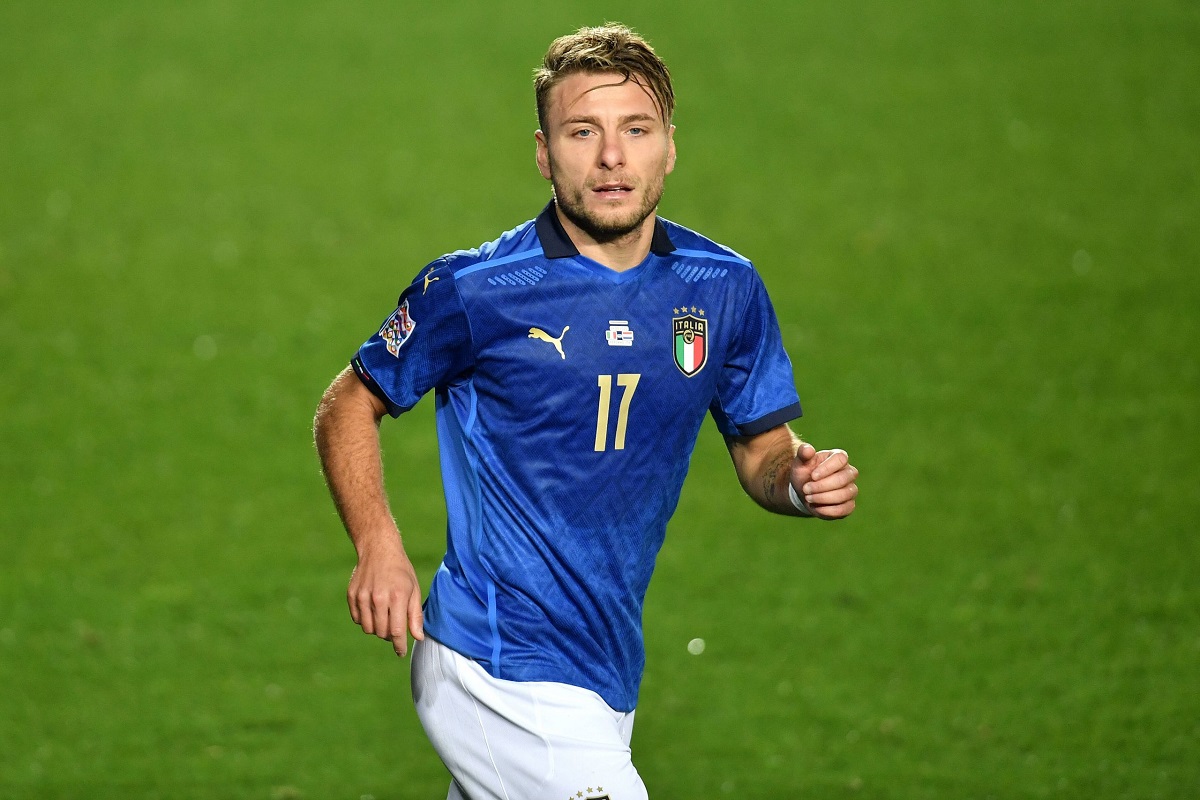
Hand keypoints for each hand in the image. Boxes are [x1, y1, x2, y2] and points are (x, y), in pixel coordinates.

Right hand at [347, 537, 424, 656]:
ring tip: (384, 617)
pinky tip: (373, 610)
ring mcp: (362, 597)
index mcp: (397, 596)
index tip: (401, 652)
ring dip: (377, 629)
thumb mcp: (414, 590)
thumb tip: (418, 637)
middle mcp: (378, 598)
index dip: (399, 645)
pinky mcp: (352, 595)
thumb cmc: (401, 570)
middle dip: (390, 636)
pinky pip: (357, 619)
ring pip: (369, 629)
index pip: (397, 631)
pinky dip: (365, 620)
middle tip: (395, 627)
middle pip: (382, 633)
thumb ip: (415, 615)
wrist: (379, 549)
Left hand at [791, 443, 858, 518]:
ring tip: (808, 498)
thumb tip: (808, 449)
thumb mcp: (800, 463)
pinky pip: (845, 509)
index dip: (827, 468)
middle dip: (821, 486)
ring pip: (844, 495)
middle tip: (805, 489)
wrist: (805, 493)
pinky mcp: (849, 505)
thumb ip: (803, 454)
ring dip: (823, 498)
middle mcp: (849, 472)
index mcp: (838, 458)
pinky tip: (816, 508)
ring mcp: (851, 489)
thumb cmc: (804, 474)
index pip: (841, 459)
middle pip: (843, 479)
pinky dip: (828, 510)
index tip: (812, 476)